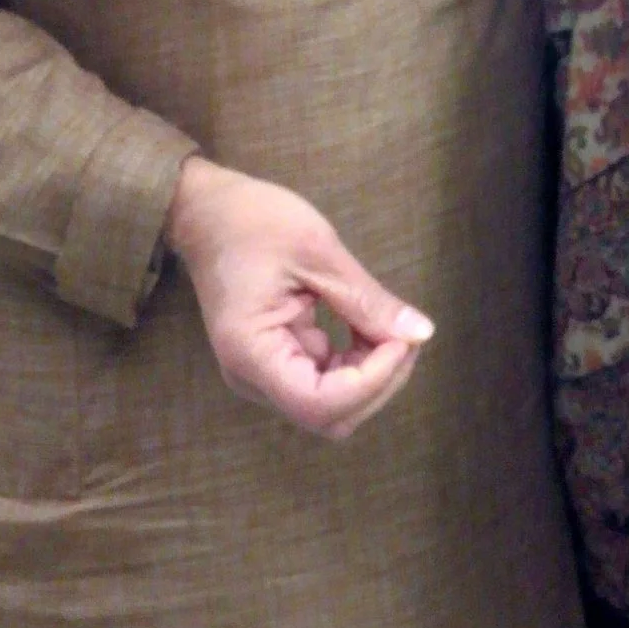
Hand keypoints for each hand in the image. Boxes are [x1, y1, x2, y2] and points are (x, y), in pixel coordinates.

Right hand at [167, 158, 432, 443]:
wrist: (207, 212)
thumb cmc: (252, 222)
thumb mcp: (317, 252)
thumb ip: (366, 301)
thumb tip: (421, 334)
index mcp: (252, 351)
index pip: (319, 404)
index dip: (370, 382)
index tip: (401, 340)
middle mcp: (253, 376)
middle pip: (329, 415)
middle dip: (378, 382)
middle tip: (406, 333)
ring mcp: (263, 373)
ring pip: (332, 405)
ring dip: (371, 374)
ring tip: (388, 325)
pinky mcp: (277, 360)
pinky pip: (325, 381)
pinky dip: (356, 361)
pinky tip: (368, 325)